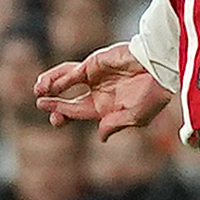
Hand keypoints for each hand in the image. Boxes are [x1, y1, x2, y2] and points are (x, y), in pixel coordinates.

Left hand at [33, 42, 172, 138]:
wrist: (161, 67)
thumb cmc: (154, 94)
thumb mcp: (136, 117)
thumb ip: (115, 125)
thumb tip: (101, 137)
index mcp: (107, 107)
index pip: (78, 112)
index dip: (62, 115)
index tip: (54, 119)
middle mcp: (98, 92)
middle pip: (69, 101)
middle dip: (55, 106)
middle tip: (42, 105)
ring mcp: (95, 76)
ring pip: (65, 82)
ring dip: (50, 86)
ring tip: (38, 91)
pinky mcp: (94, 63)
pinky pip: (71, 72)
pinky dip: (59, 78)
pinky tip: (50, 85)